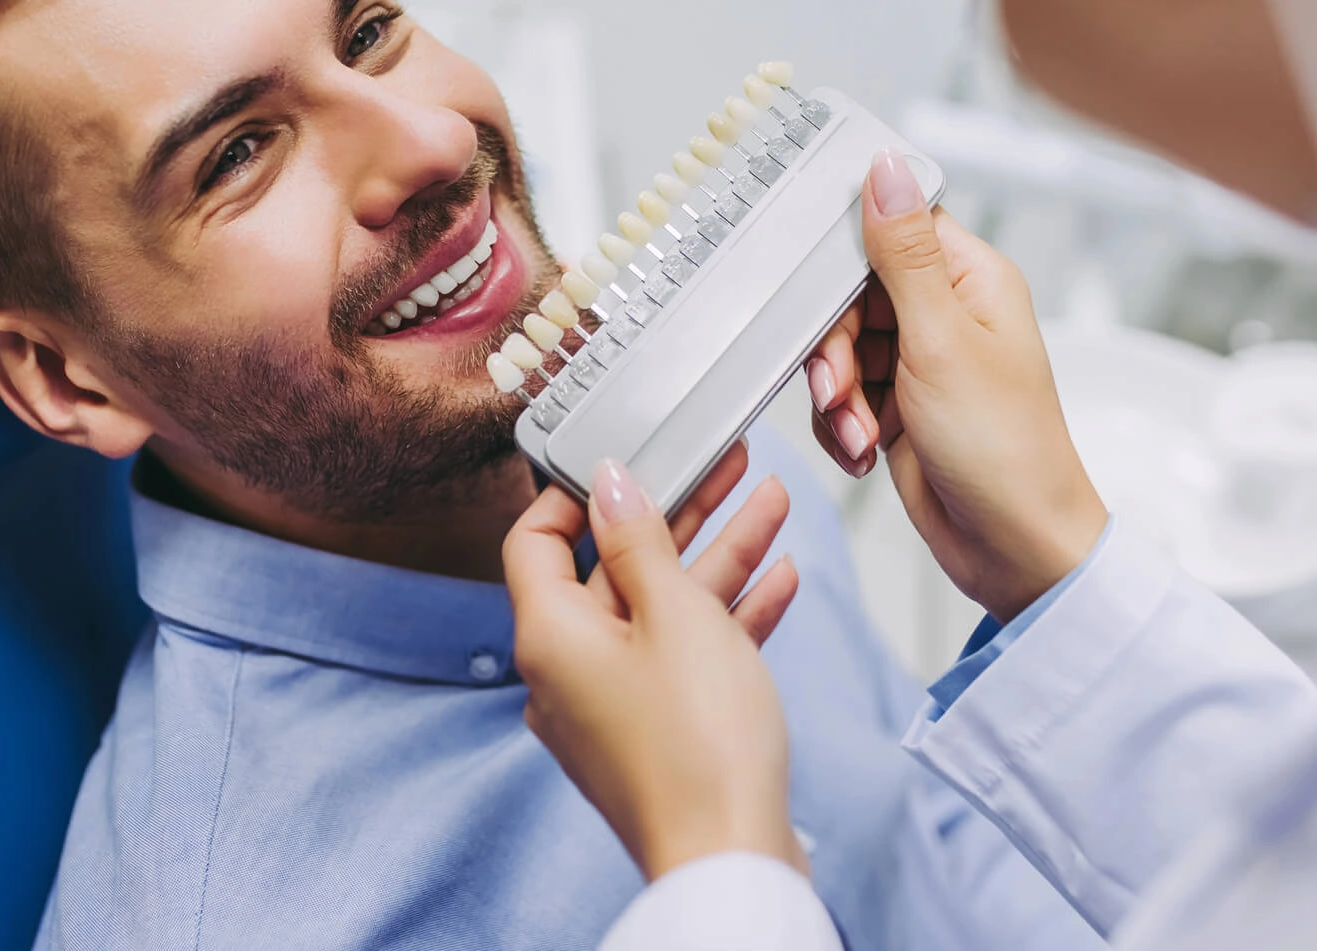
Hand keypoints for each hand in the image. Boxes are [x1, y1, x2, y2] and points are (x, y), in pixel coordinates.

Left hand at [505, 457, 802, 882]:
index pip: (537, 540)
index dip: (576, 493)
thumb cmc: (698, 745)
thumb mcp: (674, 612)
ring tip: (772, 501)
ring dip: (719, 553)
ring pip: (662, 608)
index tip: (626, 459)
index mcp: (550, 635)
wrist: (732, 858)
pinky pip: (686, 655)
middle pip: (614, 568)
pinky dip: (728, 615)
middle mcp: (569, 669)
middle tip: (722, 464)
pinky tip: (780, 577)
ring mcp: (614, 703)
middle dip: (678, 512)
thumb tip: (608, 483)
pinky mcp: (657, 730)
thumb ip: (640, 540)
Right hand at [807, 153, 1106, 623]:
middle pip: (850, 293)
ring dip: (834, 396)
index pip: (890, 227)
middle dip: (834, 347)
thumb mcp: (942, 343)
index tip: (814, 283)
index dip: (846, 254)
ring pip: (838, 349)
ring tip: (859, 434)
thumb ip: (902, 255)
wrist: (1013, 550)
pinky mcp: (897, 407)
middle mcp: (945, 313)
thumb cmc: (1005, 450)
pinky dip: (841, 426)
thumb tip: (886, 168)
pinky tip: (864, 452)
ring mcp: (920, 362)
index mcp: (970, 279)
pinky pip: (840, 396)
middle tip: (840, 388)